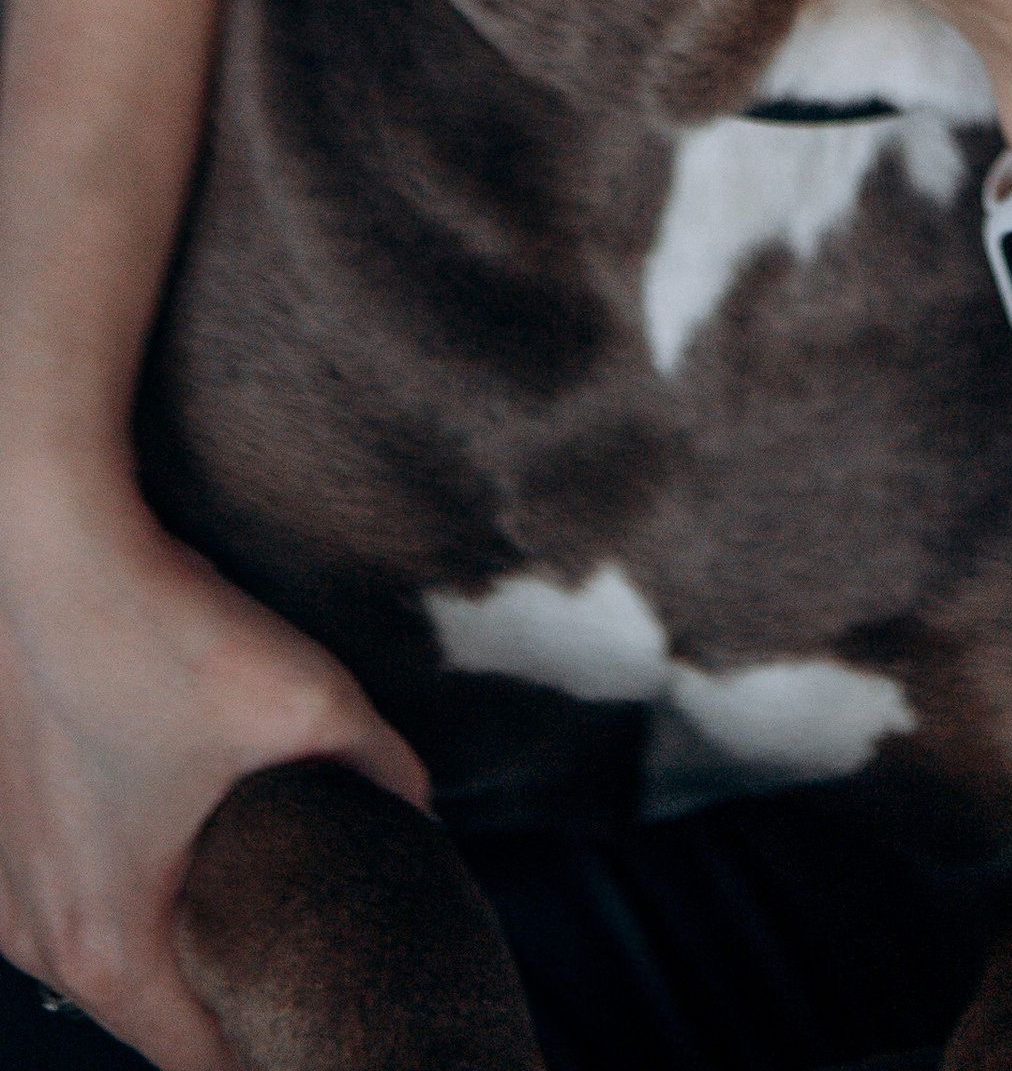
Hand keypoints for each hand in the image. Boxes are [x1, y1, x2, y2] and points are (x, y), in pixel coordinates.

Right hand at [0, 470, 428, 1068]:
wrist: (48, 546)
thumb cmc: (163, 630)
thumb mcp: (308, 700)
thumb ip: (380, 771)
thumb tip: (421, 814)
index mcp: (110, 943)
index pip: (201, 1065)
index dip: (271, 1061)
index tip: (324, 1048)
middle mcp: (37, 938)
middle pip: (145, 1021)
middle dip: (221, 1014)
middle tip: (294, 993)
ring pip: (96, 964)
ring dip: (162, 959)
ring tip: (236, 933)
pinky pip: (56, 908)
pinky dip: (110, 906)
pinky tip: (161, 863)